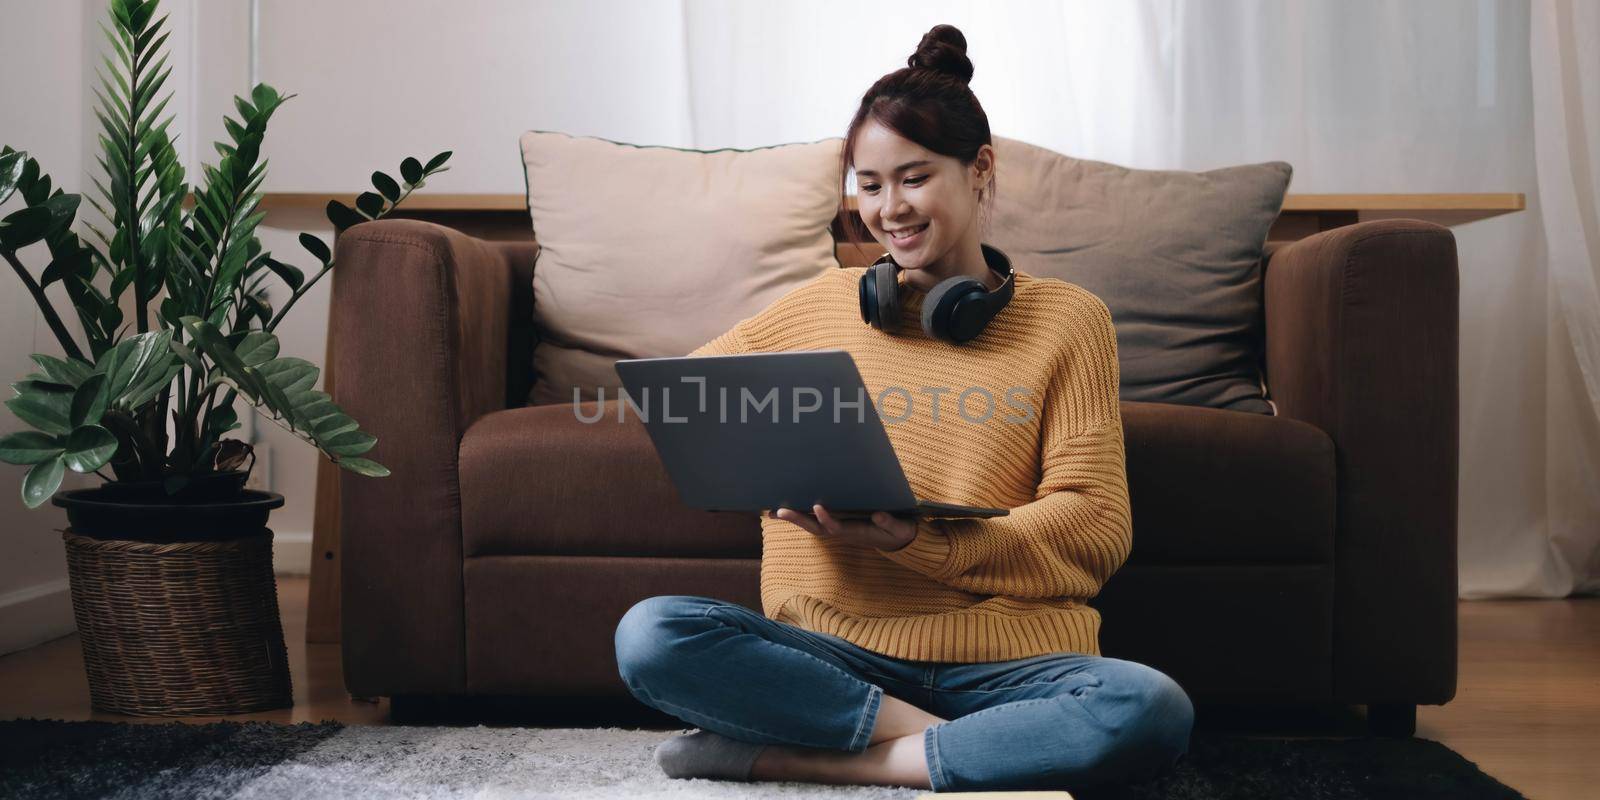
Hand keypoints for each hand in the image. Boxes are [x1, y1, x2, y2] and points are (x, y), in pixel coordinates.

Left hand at [769, 504, 918, 551]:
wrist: (898, 541)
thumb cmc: (898, 532)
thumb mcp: (900, 529)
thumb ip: (890, 523)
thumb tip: (879, 515)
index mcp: (856, 533)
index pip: (837, 528)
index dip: (826, 519)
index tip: (817, 507)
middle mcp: (843, 532)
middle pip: (816, 528)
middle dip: (798, 520)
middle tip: (778, 512)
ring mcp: (839, 529)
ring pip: (812, 525)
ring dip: (793, 519)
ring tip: (772, 511)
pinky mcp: (838, 523)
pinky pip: (815, 520)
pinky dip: (800, 515)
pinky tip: (785, 508)